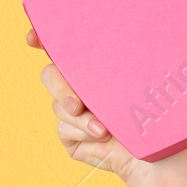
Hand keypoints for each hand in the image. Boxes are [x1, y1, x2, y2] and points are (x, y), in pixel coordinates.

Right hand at [26, 25, 147, 185]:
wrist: (154, 152)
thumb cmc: (153, 111)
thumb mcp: (132, 81)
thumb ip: (110, 61)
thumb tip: (94, 34)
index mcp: (94, 66)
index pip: (61, 47)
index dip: (41, 38)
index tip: (33, 39)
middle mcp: (79, 87)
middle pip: (50, 75)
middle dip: (60, 87)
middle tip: (76, 104)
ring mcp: (72, 112)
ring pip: (58, 106)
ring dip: (81, 118)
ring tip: (104, 129)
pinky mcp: (69, 135)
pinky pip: (63, 128)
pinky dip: (82, 132)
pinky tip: (101, 137)